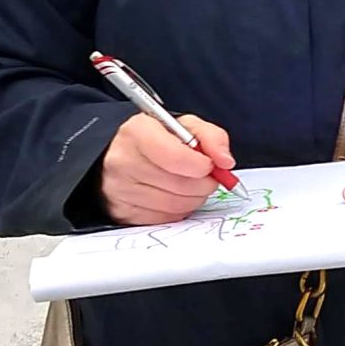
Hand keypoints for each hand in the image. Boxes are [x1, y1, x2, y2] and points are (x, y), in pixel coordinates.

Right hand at [100, 113, 233, 225]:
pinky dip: (178, 210)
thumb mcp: (183, 126)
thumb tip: (225, 161)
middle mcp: (123, 161)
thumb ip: (211, 137)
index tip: (209, 165)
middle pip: (181, 185)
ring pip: (175, 205)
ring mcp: (119, 189)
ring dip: (193, 198)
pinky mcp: (122, 212)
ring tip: (190, 184)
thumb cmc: (154, 139)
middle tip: (206, 176)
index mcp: (137, 133)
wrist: (119, 154)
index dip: (202, 165)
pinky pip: (165, 219)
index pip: (177, 158)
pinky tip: (174, 195)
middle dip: (203, 183)